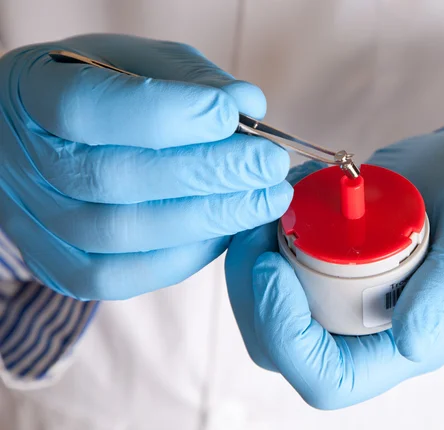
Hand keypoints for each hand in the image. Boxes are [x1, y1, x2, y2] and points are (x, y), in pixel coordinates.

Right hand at [0, 34, 290, 299]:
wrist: (50, 141)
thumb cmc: (102, 92)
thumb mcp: (140, 61)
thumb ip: (192, 80)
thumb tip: (249, 107)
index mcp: (32, 95)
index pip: (89, 108)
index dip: (166, 114)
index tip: (231, 115)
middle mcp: (25, 164)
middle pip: (116, 180)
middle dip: (209, 174)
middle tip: (270, 165)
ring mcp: (39, 224)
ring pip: (125, 234)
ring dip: (210, 219)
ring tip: (266, 199)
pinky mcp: (64, 267)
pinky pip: (125, 276)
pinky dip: (186, 255)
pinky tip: (227, 229)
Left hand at [225, 124, 443, 407]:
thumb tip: (409, 340)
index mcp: (403, 343)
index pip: (327, 379)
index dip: (286, 337)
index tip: (273, 266)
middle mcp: (361, 328)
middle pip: (278, 346)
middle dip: (252, 292)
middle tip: (256, 229)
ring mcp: (336, 295)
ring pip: (263, 305)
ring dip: (249, 259)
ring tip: (269, 205)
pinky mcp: (320, 262)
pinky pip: (271, 262)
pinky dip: (262, 231)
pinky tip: (286, 191)